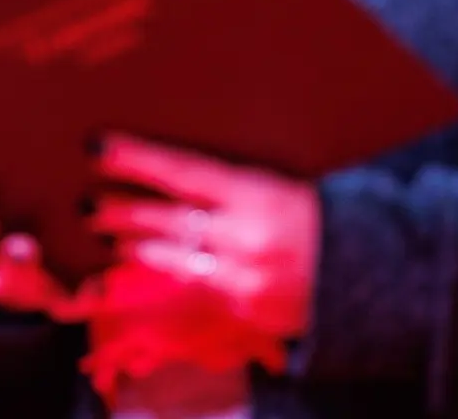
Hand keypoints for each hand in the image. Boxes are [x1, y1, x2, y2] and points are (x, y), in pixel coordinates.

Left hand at [84, 133, 317, 380]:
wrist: (371, 271)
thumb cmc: (323, 212)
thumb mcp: (283, 181)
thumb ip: (232, 177)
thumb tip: (173, 159)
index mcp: (257, 195)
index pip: (181, 171)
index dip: (135, 159)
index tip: (98, 147)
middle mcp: (245, 239)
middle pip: (165, 219)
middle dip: (120, 210)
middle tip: (86, 203)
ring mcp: (243, 280)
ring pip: (172, 258)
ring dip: (136, 245)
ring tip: (108, 233)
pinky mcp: (244, 311)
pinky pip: (196, 286)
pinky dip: (170, 272)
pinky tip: (148, 262)